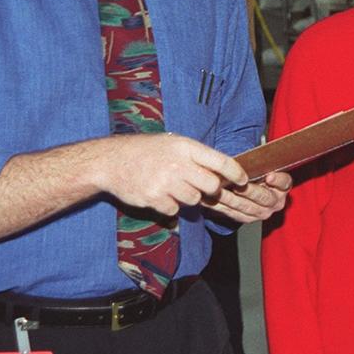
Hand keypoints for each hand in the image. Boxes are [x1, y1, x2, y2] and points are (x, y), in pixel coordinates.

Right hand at [92, 133, 250, 216]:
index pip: (221, 161)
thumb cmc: (145, 150)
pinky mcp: (154, 199)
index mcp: (186, 147)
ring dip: (189, 197)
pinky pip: (174, 210)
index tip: (242, 181)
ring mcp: (166, 183)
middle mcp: (178, 164)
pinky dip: (171, 206)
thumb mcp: (173, 143)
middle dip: (211, 190)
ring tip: (175, 186)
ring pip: (194, 200)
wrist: (111, 161)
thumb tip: (220, 171)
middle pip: (212, 186)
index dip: (236, 174)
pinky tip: (160, 194)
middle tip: (202, 187)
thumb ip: (195, 156)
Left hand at [205, 170, 290, 223]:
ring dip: (230, 200)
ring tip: (218, 191)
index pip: (284, 182)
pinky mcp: (248, 218)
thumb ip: (259, 164)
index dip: (278, 180)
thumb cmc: (258, 172)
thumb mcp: (263, 166)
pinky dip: (221, 207)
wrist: (253, 188)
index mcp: (283, 186)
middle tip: (236, 185)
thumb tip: (247, 160)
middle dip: (248, 191)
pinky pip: (234, 214)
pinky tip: (210, 200)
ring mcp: (263, 212)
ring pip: (246, 207)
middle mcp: (275, 202)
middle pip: (262, 197)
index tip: (269, 176)